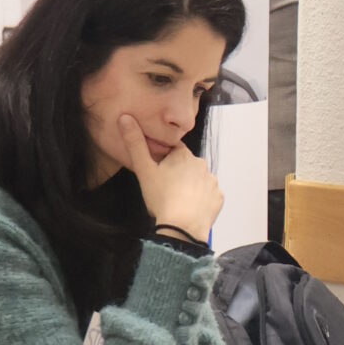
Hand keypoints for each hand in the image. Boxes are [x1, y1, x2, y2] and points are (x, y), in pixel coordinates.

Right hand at [118, 114, 223, 243]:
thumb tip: (124, 118)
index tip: (158, 173)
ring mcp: (212, 181)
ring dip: (190, 187)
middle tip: (165, 190)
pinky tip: (191, 209)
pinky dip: (201, 200)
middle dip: (178, 173)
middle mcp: (202, 164)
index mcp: (184, 155)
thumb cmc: (162, 197)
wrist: (182, 227)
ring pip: (198, 180)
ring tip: (177, 201)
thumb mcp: (144, 170)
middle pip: (187, 165)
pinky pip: (209, 196)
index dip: (164, 161)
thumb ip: (135, 144)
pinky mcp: (219, 198)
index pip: (173, 151)